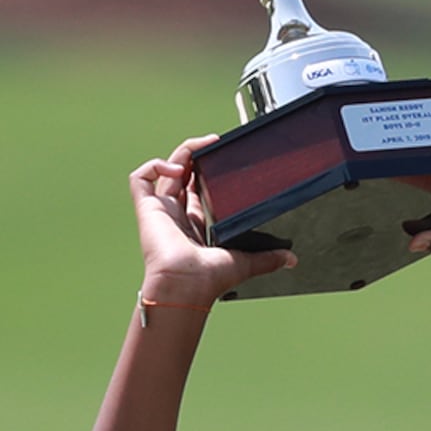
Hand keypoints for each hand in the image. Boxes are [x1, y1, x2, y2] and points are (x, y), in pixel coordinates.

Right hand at [131, 143, 290, 304]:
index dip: (206, 174)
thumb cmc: (206, 280)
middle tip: (213, 146)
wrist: (186, 284)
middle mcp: (175, 216)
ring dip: (182, 153)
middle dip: (196, 157)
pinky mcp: (147, 208)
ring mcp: (160, 211)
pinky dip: (155, 166)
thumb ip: (266, 258)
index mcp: (193, 227)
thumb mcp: (244, 262)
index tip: (222, 161)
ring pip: (164, 171)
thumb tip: (290, 259)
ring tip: (202, 146)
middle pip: (181, 176)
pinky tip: (177, 167)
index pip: (196, 193)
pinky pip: (140, 179)